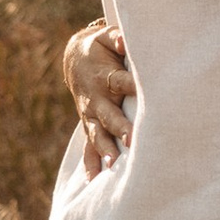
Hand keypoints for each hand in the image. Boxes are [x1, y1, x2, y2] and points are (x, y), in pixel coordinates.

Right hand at [63, 18, 133, 175]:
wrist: (75, 59)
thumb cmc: (100, 48)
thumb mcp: (106, 37)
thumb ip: (116, 38)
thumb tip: (124, 39)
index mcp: (105, 77)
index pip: (120, 82)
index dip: (133, 86)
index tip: (145, 92)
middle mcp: (97, 100)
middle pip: (109, 115)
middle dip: (119, 128)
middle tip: (132, 141)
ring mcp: (91, 115)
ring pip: (97, 135)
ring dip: (104, 150)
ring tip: (112, 165)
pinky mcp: (89, 125)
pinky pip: (88, 148)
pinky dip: (90, 164)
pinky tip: (93, 182)